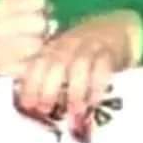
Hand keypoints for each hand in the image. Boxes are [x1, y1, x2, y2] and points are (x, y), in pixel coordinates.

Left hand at [17, 11, 142, 134]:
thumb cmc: (83, 55)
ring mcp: (90, 46)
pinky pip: (103, 67)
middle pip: (56, 63)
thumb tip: (37, 110)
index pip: (37, 64)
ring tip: (74, 111)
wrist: (115, 31)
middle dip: (49, 88)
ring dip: (75, 89)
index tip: (27, 105)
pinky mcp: (110, 52)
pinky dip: (98, 85)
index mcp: (53, 48)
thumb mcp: (64, 62)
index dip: (31, 84)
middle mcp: (69, 45)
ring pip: (80, 65)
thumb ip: (51, 81)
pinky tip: (94, 101)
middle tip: (46, 110)